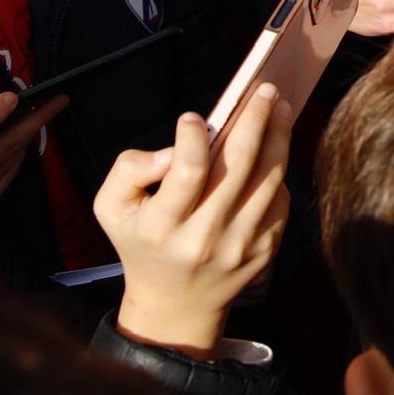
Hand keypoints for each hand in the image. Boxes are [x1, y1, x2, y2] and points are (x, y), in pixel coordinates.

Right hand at [97, 86, 293, 358]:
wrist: (176, 304)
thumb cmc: (142, 242)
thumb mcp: (112, 208)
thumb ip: (130, 169)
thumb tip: (173, 148)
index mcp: (162, 226)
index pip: (188, 171)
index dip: (194, 136)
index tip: (194, 116)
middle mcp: (203, 238)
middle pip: (240, 166)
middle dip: (256, 119)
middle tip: (265, 90)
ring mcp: (239, 246)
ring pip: (270, 179)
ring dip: (279, 136)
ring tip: (281, 107)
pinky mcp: (265, 251)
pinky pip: (280, 200)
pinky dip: (278, 171)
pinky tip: (274, 151)